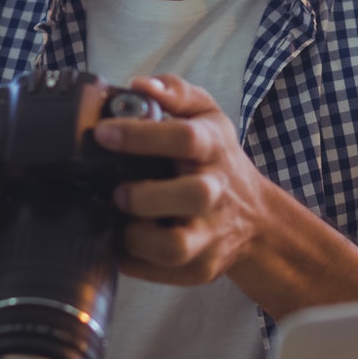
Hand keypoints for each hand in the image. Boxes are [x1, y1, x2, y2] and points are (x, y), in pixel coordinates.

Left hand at [93, 74, 274, 286]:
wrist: (254, 218)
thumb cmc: (217, 160)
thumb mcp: (206, 116)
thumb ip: (175, 93)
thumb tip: (139, 85)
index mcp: (214, 147)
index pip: (184, 137)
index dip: (141, 135)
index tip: (103, 133)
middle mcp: (216, 192)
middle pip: (192, 194)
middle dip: (147, 195)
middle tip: (119, 192)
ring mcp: (210, 234)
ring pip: (178, 246)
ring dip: (141, 237)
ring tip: (122, 223)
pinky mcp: (201, 267)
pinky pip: (163, 273)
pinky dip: (135, 263)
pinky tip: (121, 245)